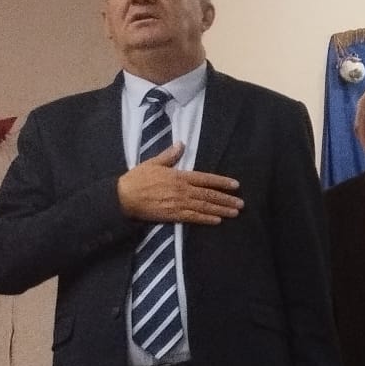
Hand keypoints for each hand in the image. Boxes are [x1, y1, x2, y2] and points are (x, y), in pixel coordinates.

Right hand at [117, 143, 241, 223]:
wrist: (123, 197)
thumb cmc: (137, 179)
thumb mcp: (153, 163)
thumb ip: (169, 155)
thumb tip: (181, 144)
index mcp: (179, 176)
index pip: (206, 179)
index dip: (222, 182)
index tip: (236, 185)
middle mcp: (182, 190)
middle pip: (209, 195)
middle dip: (227, 199)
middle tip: (241, 203)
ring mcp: (178, 203)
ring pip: (204, 207)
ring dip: (221, 210)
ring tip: (235, 213)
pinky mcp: (172, 215)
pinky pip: (193, 217)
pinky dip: (206, 219)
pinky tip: (217, 221)